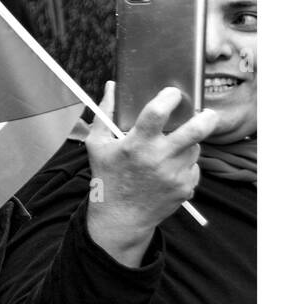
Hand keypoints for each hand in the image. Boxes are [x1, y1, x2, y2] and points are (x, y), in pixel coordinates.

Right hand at [84, 82, 217, 265]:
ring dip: (187, 144)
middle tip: (206, 114)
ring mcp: (175, 175)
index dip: (169, 97)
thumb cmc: (107, 177)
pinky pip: (193, 167)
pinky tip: (168, 169)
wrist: (121, 216)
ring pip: (195, 148)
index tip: (172, 93)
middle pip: (196, 131)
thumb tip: (111, 87)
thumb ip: (104, 113)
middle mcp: (158, 159)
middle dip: (206, 118)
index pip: (158, 112)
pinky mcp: (185, 187)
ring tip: (170, 149)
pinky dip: (184, 164)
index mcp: (136, 145)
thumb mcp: (97, 145)